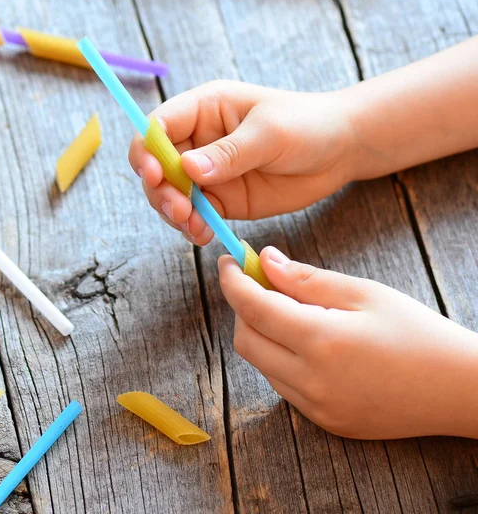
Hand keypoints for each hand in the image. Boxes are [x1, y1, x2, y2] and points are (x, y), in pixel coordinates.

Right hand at [129, 81, 354, 245]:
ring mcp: (208, 173)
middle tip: (180, 210)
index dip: (147, 151)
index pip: (157, 126)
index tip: (155, 175)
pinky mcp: (222, 199)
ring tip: (194, 226)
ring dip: (173, 213)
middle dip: (160, 190)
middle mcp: (198, 140)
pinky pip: (196, 215)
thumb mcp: (269, 133)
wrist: (340, 151)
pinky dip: (193, 227)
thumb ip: (229, 152)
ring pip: (171, 194)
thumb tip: (188, 168)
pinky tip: (203, 234)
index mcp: (203, 109)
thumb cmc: (307, 125)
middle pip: (157, 165)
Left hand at [219, 247, 477, 439]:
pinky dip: (280, 357)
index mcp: (322, 341)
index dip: (233, 282)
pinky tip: (307, 341)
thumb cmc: (417, 332)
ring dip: (262, 333)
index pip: (253, 308)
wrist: (459, 390)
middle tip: (260, 283)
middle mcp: (311, 381)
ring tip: (291, 310)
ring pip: (262, 364)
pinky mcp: (324, 422)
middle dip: (243, 307)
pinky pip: (282, 384)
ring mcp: (316, 408)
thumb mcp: (363, 293)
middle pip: (246, 340)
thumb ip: (306, 279)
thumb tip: (264, 261)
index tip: (227, 262)